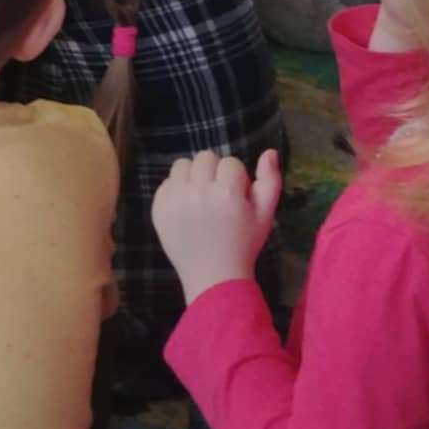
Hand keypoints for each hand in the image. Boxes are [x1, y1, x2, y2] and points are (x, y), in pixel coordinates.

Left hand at [152, 149, 282, 306]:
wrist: (214, 277)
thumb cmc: (243, 244)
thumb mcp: (265, 216)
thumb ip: (270, 181)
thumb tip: (269, 151)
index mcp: (227, 193)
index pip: (230, 162)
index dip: (236, 178)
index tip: (236, 196)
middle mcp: (198, 192)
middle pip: (204, 157)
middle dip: (214, 172)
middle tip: (217, 195)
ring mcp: (175, 199)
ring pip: (182, 164)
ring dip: (192, 175)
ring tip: (201, 197)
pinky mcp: (158, 208)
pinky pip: (166, 182)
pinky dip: (176, 190)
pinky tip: (186, 208)